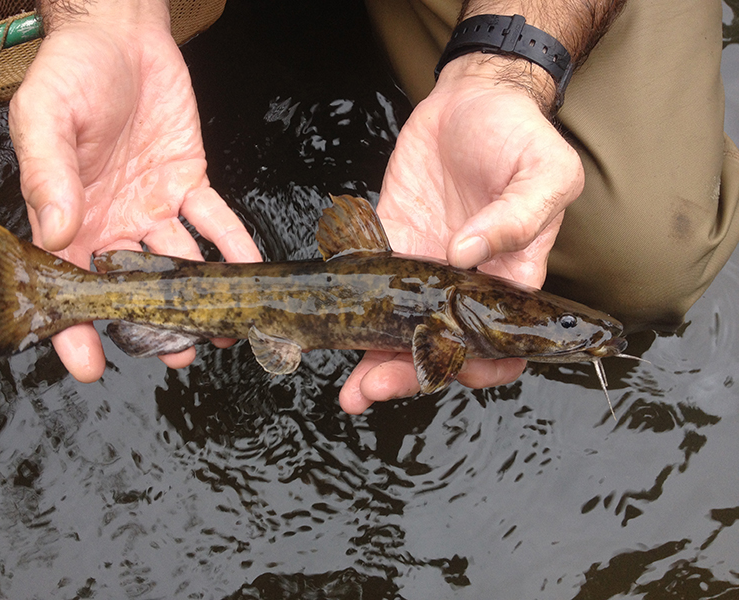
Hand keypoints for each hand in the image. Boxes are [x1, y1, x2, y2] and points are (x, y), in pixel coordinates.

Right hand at [9, 3, 260, 381]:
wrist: (119, 37)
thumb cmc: (69, 73)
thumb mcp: (44, 121)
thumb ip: (49, 178)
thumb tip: (58, 235)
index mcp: (69, 218)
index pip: (69, 284)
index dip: (75, 327)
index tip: (89, 364)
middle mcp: (112, 224)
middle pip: (131, 288)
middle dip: (153, 325)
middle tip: (178, 354)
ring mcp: (153, 208)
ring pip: (178, 265)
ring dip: (200, 297)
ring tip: (223, 328)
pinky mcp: (188, 185)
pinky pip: (214, 222)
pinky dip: (233, 245)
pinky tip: (251, 269)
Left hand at [339, 54, 584, 413]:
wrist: (472, 98)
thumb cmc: (518, 134)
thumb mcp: (543, 171)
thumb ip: (518, 218)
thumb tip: (470, 254)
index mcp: (510, 275)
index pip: (498, 340)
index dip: (478, 365)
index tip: (450, 371)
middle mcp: (465, 281)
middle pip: (440, 344)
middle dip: (409, 373)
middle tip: (375, 387)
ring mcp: (425, 266)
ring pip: (400, 327)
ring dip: (376, 361)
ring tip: (352, 391)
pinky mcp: (392, 241)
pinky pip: (369, 284)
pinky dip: (352, 312)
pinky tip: (331, 332)